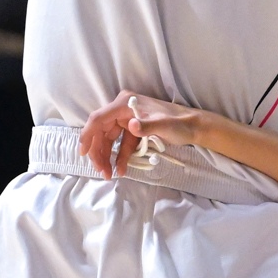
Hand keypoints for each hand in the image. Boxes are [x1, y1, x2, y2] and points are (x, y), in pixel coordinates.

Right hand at [79, 91, 210, 176]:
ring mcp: (127, 120)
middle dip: (98, 152)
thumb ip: (146, 126)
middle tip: (101, 171)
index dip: (88, 135)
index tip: (83, 153)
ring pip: (109, 140)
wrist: (193, 127)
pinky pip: (121, 145)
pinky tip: (120, 170)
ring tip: (108, 174)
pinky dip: (119, 157)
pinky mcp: (134, 131)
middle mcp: (122, 110)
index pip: (99, 119)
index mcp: (124, 103)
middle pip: (101, 132)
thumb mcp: (163, 125)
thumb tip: (130, 126)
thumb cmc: (179, 122)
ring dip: (107, 157)